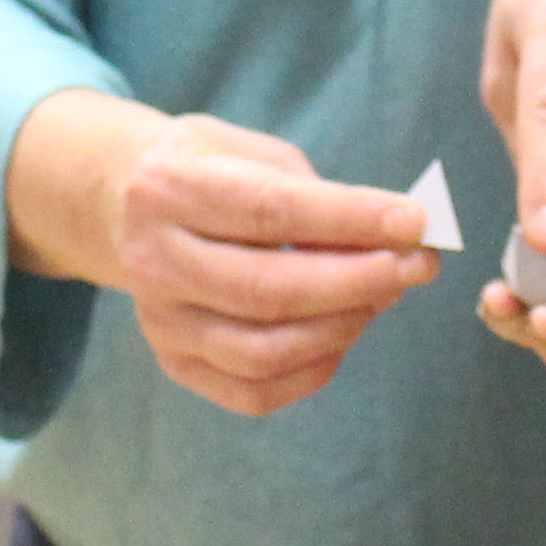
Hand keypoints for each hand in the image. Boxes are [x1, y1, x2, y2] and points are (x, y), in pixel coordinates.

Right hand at [103, 112, 434, 416]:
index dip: (351, 220)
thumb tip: (400, 238)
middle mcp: (154, 259)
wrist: (125, 206)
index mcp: (172, 188)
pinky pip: (253, 391)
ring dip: (343, 326)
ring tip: (386, 293)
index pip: (272, 211)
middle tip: (420, 265)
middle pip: (267, 289)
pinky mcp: (174, 361)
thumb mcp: (258, 155)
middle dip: (360, 280)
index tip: (415, 222)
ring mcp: (159, 320)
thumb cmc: (216, 172)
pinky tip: (346, 333)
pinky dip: (315, 370)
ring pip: (262, 350)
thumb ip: (321, 194)